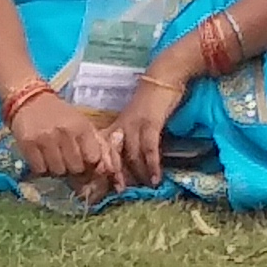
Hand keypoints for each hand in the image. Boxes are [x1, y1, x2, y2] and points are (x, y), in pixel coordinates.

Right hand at [7, 88, 114, 188]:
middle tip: (66, 158)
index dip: (89, 163)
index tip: (84, 159)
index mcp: (81, 126)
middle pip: (76, 168)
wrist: (29, 99)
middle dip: (73, 167)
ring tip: (53, 156)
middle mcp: (65, 133)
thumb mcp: (81, 122)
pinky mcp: (28, 144)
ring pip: (58, 171)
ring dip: (56, 168)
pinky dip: (42, 167)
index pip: (93, 158)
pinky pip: (40, 169)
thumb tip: (108, 168)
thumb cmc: (59, 113)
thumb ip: (95, 142)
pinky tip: (41, 157)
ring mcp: (45, 139)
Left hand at [105, 75, 186, 191]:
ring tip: (144, 187)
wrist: (163, 77)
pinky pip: (149, 149)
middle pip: (114, 154)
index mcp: (116, 125)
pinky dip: (152, 165)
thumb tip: (132, 159)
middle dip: (116, 174)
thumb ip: (130, 136)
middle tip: (119, 190)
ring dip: (138, 173)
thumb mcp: (135, 118)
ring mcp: (135, 124)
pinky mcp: (150, 123)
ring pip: (131, 154)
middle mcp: (121, 126)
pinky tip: (156, 178)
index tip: (104, 182)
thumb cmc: (151, 99)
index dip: (103, 166)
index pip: (104, 149)